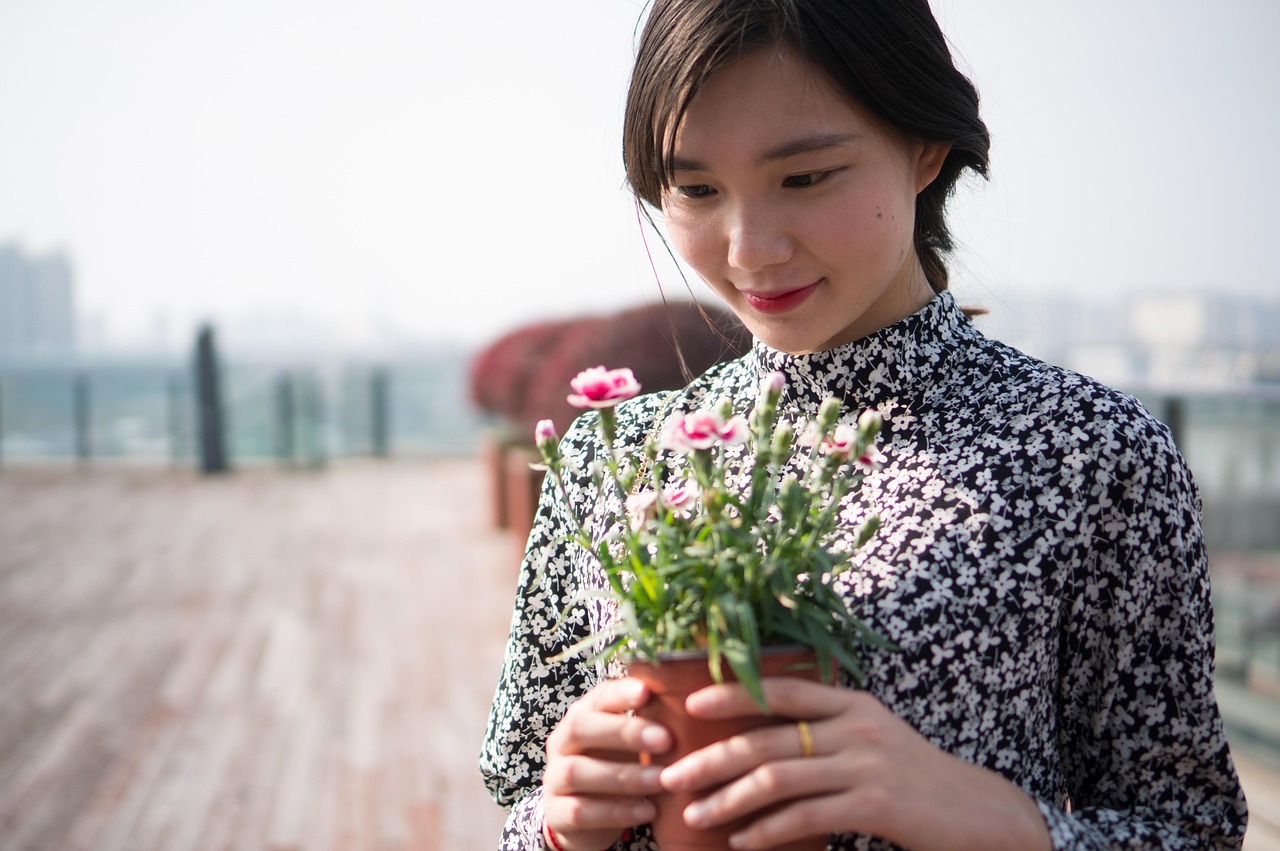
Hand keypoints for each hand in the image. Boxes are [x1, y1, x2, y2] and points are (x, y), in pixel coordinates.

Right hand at [542, 677, 671, 850]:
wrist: (584, 815)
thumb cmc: (615, 766)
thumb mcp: (628, 744)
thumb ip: (648, 724)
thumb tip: (692, 703)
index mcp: (581, 716)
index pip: (595, 696)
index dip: (619, 693)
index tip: (648, 692)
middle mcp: (561, 743)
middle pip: (580, 727)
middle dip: (624, 732)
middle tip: (666, 740)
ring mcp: (554, 778)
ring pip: (578, 771)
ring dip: (624, 775)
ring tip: (663, 780)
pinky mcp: (557, 814)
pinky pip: (581, 811)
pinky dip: (617, 811)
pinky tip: (648, 811)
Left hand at [657, 678, 1050, 850]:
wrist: (979, 814)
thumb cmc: (914, 778)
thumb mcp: (872, 739)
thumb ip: (825, 730)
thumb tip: (758, 739)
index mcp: (852, 703)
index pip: (780, 688)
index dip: (732, 692)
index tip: (689, 703)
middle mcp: (857, 726)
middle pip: (766, 738)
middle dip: (711, 758)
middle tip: (671, 774)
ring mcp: (867, 764)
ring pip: (777, 779)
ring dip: (727, 799)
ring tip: (694, 813)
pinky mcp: (875, 803)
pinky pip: (805, 817)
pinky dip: (766, 830)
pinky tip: (741, 841)